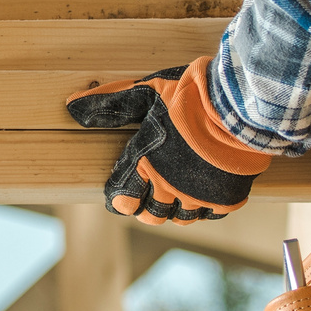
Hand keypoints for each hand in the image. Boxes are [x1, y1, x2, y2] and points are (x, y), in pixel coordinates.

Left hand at [65, 56, 271, 220]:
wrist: (240, 105)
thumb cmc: (190, 96)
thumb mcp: (146, 92)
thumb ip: (110, 104)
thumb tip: (71, 106)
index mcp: (145, 163)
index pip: (123, 197)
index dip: (119, 199)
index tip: (119, 197)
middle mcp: (169, 187)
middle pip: (151, 215)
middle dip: (145, 208)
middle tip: (147, 197)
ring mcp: (198, 196)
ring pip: (180, 219)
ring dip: (174, 210)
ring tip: (175, 196)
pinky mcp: (226, 199)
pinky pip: (209, 214)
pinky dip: (203, 207)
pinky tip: (203, 194)